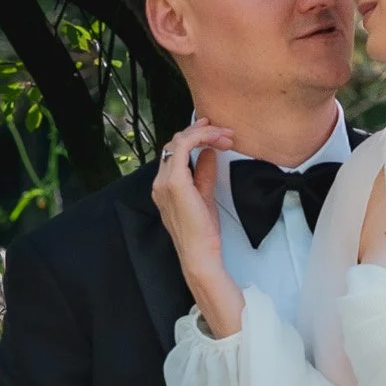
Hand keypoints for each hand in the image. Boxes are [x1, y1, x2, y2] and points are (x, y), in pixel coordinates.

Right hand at [150, 120, 245, 336]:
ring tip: (226, 135)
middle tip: (225, 132)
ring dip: (204, 133)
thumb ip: (204, 173)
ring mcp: (164, 182)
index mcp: (164, 186)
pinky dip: (200, 138)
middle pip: (175, 142)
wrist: (199, 254)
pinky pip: (183, 147)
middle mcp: (160, 182)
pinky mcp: (174, 183)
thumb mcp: (205, 196)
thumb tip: (208, 152)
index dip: (195, 137)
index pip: (175, 151)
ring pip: (178, 141)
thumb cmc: (203, 233)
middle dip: (201, 131)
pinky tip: (217, 140)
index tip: (217, 134)